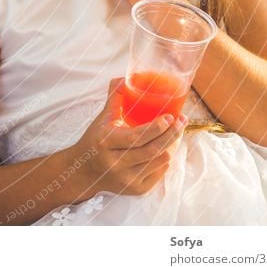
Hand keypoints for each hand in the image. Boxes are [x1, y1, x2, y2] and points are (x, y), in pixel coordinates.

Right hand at [74, 78, 186, 196]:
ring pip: (159, 161)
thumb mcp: (102, 119)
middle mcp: (116, 163)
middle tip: (181, 121)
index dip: (156, 127)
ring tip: (177, 131)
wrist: (84, 172)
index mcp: (106, 142)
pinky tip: (168, 148)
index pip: (136, 137)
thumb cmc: (95, 140)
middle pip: (152, 149)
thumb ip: (114, 98)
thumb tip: (124, 77)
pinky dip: (166, 159)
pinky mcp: (136, 189)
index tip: (170, 116)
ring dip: (172, 145)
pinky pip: (160, 172)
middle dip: (172, 134)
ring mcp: (127, 179)